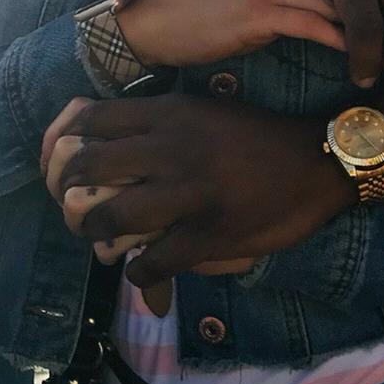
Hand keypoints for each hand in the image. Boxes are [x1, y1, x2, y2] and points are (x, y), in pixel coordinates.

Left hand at [52, 95, 350, 283]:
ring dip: (96, 234)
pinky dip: (140, 272)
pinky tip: (143, 270)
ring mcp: (189, 192)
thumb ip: (159, 121)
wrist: (319, 161)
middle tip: (75, 209)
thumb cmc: (258, 136)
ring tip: (102, 240)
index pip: (91, 121)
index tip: (64, 168)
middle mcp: (172, 148)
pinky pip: (153, 261)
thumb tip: (104, 139)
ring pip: (111, 217)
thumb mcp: (204, 111)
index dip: (64, 147)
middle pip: (87, 169)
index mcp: (170, 112)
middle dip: (69, 194)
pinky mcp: (209, 233)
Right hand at [117, 0, 344, 68]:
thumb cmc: (210, 18)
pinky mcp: (259, 14)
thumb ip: (301, 0)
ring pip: (339, 1)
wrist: (160, 24)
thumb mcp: (261, 0)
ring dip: (372, 27)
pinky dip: (343, 42)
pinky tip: (362, 57)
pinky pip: (314, 25)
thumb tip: (344, 18)